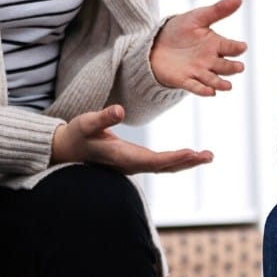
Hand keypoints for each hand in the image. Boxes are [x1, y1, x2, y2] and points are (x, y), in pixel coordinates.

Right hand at [51, 105, 212, 173]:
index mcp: (123, 158)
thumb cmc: (76, 135)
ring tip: (206, 155)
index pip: (155, 161)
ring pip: (164, 167)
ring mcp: (132, 165)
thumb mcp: (86, 123)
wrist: (66, 150)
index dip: (174, 158)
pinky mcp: (132, 161)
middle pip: (165, 167)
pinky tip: (187, 155)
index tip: (192, 153)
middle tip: (209, 156)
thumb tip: (119, 109)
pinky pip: (159, 164)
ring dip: (185, 162)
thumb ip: (102, 118)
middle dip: (187, 162)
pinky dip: (175, 160)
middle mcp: (131, 165)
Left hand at [150, 0, 245, 95]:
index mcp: (216, 44)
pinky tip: (210, 92)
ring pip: (213, 79)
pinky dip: (203, 90)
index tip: (242, 46)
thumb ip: (218, 10)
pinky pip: (195, 87)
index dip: (236, 48)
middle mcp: (210, 60)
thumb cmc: (180, 30)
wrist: (157, 43)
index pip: (230, 47)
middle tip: (239, 67)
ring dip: (220, 83)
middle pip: (225, 66)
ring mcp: (199, 71)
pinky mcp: (185, 80)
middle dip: (232, 68)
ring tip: (228, 86)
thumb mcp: (198, 17)